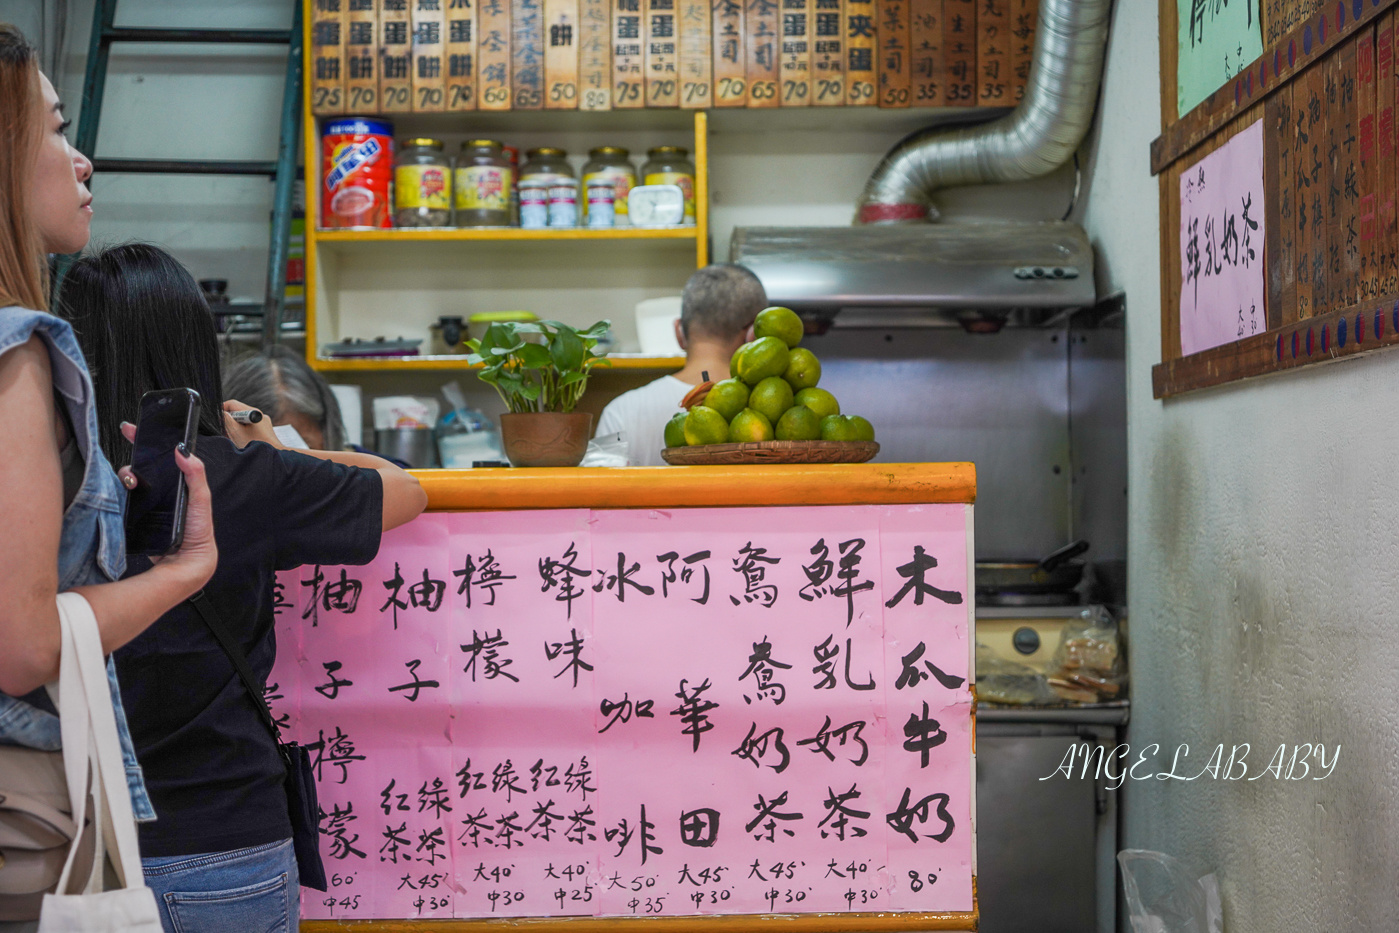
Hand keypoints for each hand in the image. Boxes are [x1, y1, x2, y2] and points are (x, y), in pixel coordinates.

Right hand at [118, 423, 217, 589]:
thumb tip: (183, 451)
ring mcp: (147, 503)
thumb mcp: (200, 500)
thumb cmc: (198, 533)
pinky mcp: (134, 516)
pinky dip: (117, 494)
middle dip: (132, 462)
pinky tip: (122, 495)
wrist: (184, 565)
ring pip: (128, 481)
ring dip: (125, 478)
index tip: (131, 428)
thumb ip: (195, 475)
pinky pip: (121, 499)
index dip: (145, 440)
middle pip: (140, 466)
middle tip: (132, 469)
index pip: (160, 456)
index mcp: (178, 484)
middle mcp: (161, 491)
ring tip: (131, 484)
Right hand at [222, 399, 281, 448]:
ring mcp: (263, 423)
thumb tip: (221, 413)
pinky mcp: (265, 430)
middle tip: (222, 430)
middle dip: (228, 420)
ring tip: (230, 437)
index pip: (232, 404)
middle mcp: (259, 415)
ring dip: (234, 427)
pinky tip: (239, 441)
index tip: (216, 418)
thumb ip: (227, 420)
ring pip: (243, 420)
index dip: (221, 409)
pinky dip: (242, 431)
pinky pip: (249, 427)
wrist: (274, 456)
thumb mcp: (236, 432)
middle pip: (238, 412)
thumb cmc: (255, 444)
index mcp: (253, 412)